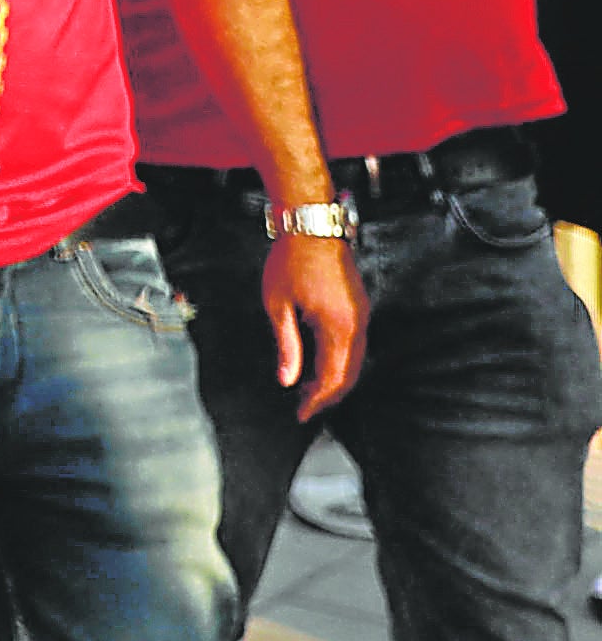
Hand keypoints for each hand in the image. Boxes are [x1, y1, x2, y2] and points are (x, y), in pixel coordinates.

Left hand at [264, 230, 368, 418]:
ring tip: (307, 389)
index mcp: (339, 326)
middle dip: (327, 395)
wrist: (312, 225)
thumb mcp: (278, 305)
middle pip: (349, 374)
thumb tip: (288, 380)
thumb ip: (286, 345)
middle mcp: (357, 324)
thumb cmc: (289, 260)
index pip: (333, 378)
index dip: (317, 400)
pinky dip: (339, 360)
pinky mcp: (359, 306)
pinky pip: (354, 344)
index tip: (301, 414)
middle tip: (305, 408)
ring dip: (334, 378)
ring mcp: (362, 314)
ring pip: (355, 360)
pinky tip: (318, 362)